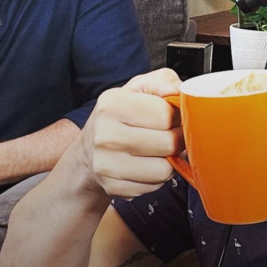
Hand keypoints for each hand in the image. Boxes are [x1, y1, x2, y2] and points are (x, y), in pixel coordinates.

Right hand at [79, 67, 183, 199]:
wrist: (89, 150)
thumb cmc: (119, 117)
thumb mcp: (138, 88)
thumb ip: (163, 81)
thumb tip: (178, 90)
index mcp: (112, 104)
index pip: (166, 115)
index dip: (178, 117)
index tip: (173, 118)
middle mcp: (105, 134)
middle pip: (168, 143)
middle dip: (176, 140)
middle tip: (169, 136)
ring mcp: (106, 164)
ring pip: (164, 170)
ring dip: (169, 162)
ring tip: (158, 152)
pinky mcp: (112, 186)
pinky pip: (154, 186)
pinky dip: (156, 178)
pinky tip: (146, 166)